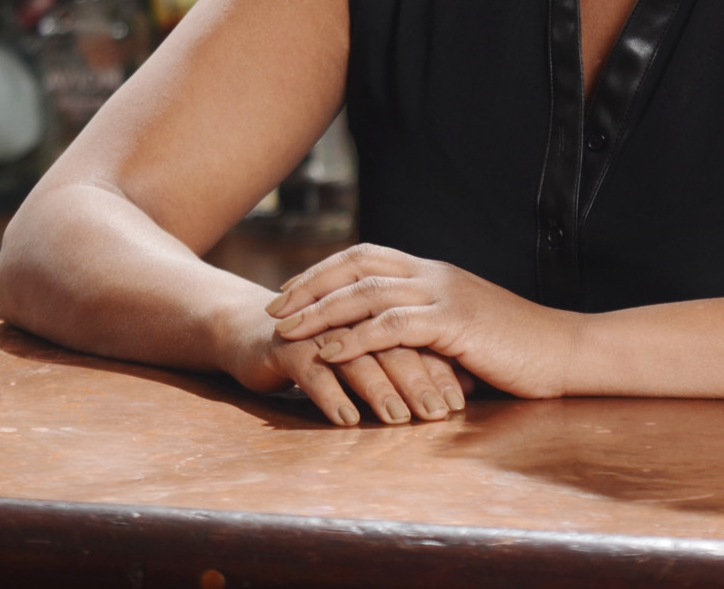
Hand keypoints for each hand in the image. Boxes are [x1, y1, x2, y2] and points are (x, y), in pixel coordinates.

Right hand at [219, 291, 472, 426]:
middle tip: (439, 413)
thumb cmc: (327, 345)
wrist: (253, 330)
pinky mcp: (286, 344)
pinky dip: (332, 394)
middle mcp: (353, 311)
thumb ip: (416, 363)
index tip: (462, 402)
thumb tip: (469, 392)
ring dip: (380, 388)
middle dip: (419, 379)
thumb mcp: (374, 352)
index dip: (442, 366)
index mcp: (379, 305)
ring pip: (357, 355)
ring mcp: (319, 326)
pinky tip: (348, 418)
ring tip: (399, 418)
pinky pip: (312, 370)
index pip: (419, 334)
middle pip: (394, 341)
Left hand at [264, 243, 578, 399]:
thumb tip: (389, 349)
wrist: (563, 350)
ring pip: (367, 292)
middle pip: (357, 265)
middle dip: (309, 284)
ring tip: (285, 331)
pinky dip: (355, 338)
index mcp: (433, 272)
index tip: (289, 291)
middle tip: (273, 307)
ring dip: (320, 311)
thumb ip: (426, 329)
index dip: (323, 271)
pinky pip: (393, 325)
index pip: (365, 257)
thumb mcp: (463, 331)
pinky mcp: (455, 323)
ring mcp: (445, 295)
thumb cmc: (516, 348)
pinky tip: (328, 352)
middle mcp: (434, 274)